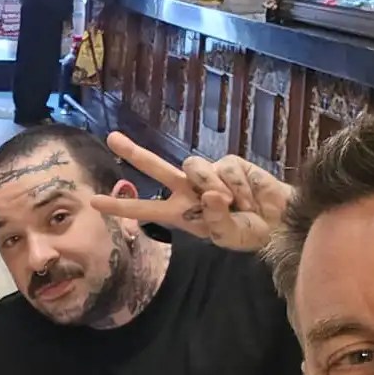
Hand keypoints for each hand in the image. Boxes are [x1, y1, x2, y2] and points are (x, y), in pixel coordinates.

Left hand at [93, 133, 293, 251]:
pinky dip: (239, 185)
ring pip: (194, 167)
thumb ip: (215, 219)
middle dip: (135, 153)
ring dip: (213, 186)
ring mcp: (207, 175)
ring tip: (236, 204)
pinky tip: (249, 196)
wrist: (279, 220)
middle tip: (112, 138)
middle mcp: (188, 191)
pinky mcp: (229, 163)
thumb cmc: (249, 232)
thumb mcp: (228, 236)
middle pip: (156, 168)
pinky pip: (225, 168)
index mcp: (180, 213)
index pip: (144, 210)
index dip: (120, 206)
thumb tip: (210, 193)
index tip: (94, 202)